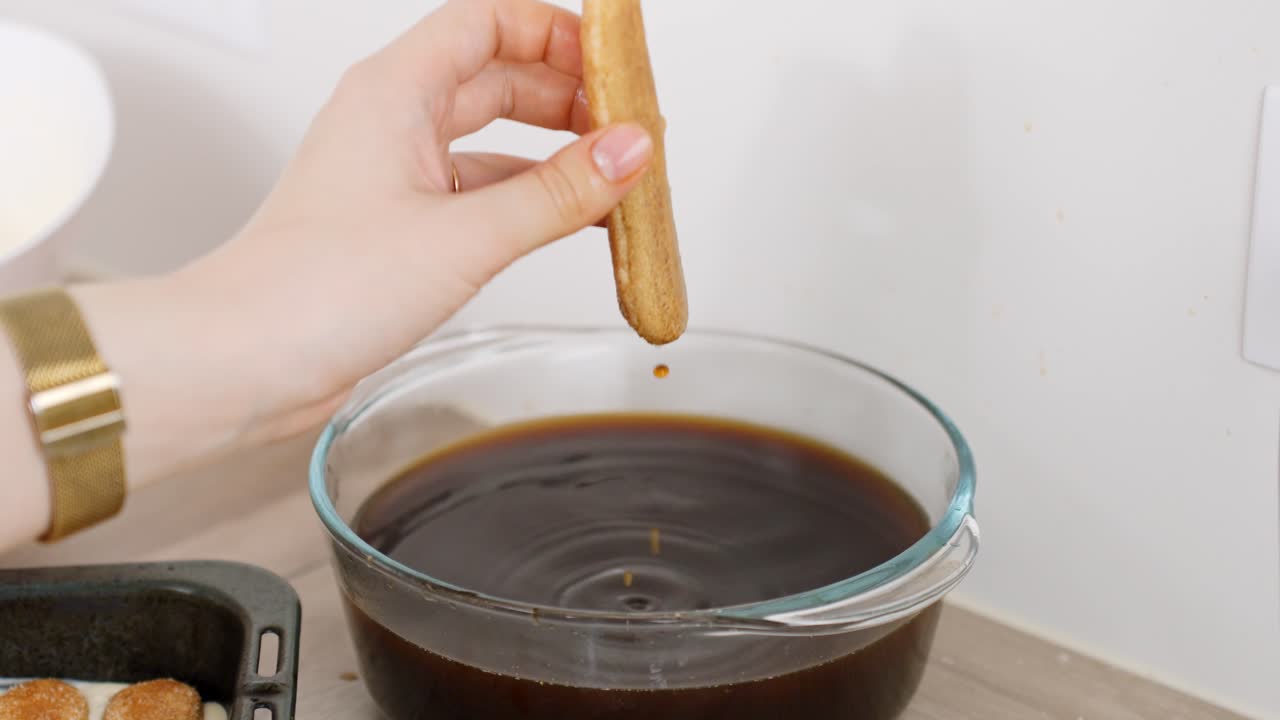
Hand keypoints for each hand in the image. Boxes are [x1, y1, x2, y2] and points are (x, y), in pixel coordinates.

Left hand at [178, 0, 653, 437]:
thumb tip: (627, 151)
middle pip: (495, 79)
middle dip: (566, 98)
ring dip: (551, 157)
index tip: (612, 60)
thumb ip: (557, 193)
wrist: (244, 361)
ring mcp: (393, 177)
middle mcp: (390, 124)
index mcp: (393, 92)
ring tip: (612, 179)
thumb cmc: (313, 289)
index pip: (486, 23)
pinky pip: (478, 196)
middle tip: (625, 127)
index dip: (554, 32)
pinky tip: (567, 224)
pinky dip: (527, 203)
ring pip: (490, 142)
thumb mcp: (463, 236)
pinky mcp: (398, 229)